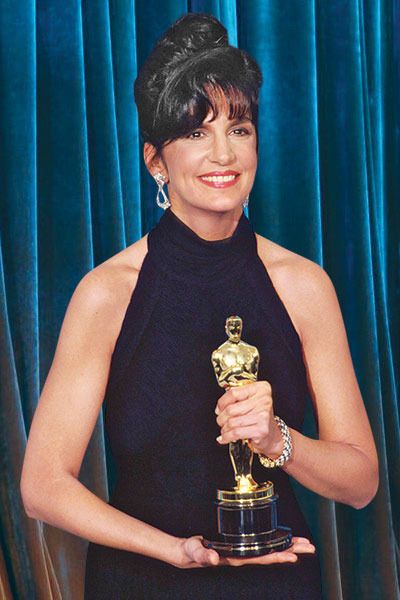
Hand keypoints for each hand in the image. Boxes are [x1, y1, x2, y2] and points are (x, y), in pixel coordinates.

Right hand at [174, 535, 314, 568]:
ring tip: (303, 543)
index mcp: (235, 557)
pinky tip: (282, 539)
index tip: (294, 555)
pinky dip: (274, 541)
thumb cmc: (190, 552)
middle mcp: (242, 555)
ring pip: (269, 549)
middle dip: (290, 550)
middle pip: (271, 554)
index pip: (261, 557)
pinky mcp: (240, 544)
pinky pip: (261, 543)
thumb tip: (213, 558)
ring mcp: (242, 551)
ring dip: (286, 546)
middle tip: (309, 547)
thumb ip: (202, 555)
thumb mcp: (194, 552)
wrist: (185, 552)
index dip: (277, 555)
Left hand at [215, 381, 282, 457]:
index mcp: (260, 389)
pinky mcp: (261, 430)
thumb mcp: (249, 401)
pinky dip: (226, 437)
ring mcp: (263, 415)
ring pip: (232, 422)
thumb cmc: (259, 416)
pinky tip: (224, 438)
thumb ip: (236, 398)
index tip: (219, 409)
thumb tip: (219, 408)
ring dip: (224, 429)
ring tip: (225, 430)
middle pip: (231, 409)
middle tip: (221, 421)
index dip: (222, 402)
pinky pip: (236, 433)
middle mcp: (263, 400)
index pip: (233, 393)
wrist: (272, 435)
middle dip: (221, 418)